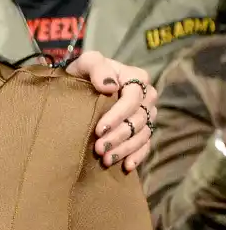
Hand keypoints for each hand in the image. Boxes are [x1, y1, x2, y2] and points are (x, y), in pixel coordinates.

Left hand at [66, 51, 156, 172]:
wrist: (83, 85)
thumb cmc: (85, 72)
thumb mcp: (86, 63)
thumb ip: (97, 67)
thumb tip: (110, 86)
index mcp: (136, 78)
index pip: (133, 98)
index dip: (118, 115)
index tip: (99, 129)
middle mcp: (146, 97)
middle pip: (138, 119)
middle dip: (118, 136)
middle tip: (99, 148)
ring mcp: (147, 115)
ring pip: (142, 135)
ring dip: (125, 149)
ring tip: (105, 159)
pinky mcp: (143, 130)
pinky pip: (146, 145)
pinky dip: (137, 156)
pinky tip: (125, 166)